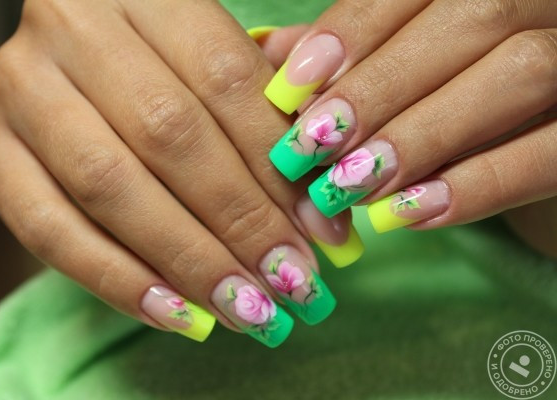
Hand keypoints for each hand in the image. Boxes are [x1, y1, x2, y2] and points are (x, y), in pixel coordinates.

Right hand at [0, 1, 364, 346]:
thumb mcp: (219, 64)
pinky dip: (117, 279)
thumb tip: (323, 225)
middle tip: (290, 285)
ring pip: (110, 186)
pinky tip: (176, 313)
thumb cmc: (168, 65)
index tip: (325, 239)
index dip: (278, 167)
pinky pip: (48, 229)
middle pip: (169, 136)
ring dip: (187, 261)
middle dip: (239, 223)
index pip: (225, 80)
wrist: (75, 52)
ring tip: (245, 310)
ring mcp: (21, 90)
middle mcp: (71, 29)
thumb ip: (270, 124)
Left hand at [265, 0, 556, 244]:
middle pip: (473, 15)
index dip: (352, 32)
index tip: (291, 88)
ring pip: (520, 70)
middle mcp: (547, 1)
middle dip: (381, 87)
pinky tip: (409, 216)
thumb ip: (354, 54)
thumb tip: (270, 51)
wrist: (548, 141)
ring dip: (422, 134)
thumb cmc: (466, 97)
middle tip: (311, 148)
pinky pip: (553, 152)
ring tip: (350, 187)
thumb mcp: (412, 68)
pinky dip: (479, 186)